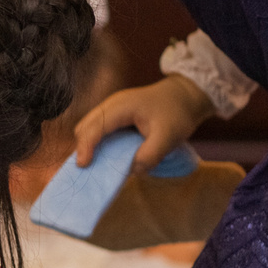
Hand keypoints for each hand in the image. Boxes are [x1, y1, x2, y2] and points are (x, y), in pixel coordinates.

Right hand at [72, 73, 212, 174]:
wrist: (184, 96)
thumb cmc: (177, 113)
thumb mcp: (169, 137)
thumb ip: (150, 156)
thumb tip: (132, 171)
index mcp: (121, 107)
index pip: (94, 127)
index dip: (86, 147)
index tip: (84, 166)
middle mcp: (111, 105)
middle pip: (85, 126)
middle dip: (83, 148)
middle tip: (88, 169)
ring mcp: (112, 108)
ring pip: (89, 127)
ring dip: (89, 146)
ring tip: (95, 165)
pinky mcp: (116, 114)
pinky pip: (98, 128)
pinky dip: (97, 143)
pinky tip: (106, 155)